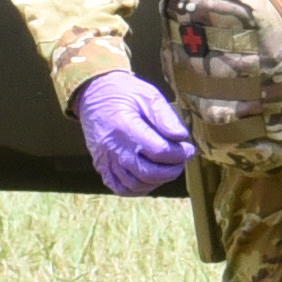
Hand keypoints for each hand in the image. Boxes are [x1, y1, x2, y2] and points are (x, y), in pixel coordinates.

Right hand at [73, 71, 193, 194]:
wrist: (93, 95)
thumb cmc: (123, 93)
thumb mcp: (147, 95)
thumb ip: (165, 117)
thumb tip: (181, 137)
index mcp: (126, 128)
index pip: (159, 151)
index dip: (179, 154)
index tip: (188, 149)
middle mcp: (114, 149)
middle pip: (149, 173)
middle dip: (172, 170)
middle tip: (181, 160)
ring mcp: (106, 161)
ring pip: (136, 184)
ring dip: (157, 181)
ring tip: (168, 168)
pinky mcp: (101, 166)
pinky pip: (120, 188)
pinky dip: (138, 188)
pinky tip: (149, 178)